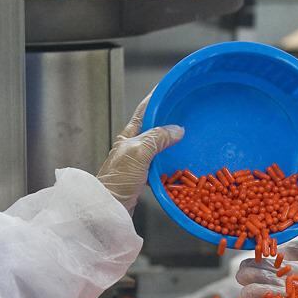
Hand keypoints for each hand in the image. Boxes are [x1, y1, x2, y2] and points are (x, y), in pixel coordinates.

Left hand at [97, 93, 182, 213]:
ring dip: (173, 143)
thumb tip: (177, 130)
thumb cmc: (117, 180)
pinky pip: (161, 166)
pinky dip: (172, 164)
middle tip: (187, 114)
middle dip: (169, 120)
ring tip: (190, 139)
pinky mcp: (144, 178)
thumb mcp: (139, 153)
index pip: (144, 110)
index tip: (170, 88)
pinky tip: (182, 166)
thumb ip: (157, 139)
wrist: (107, 209)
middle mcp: (133, 146)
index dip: (156, 98)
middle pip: (154, 128)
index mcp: (129, 135)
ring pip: (160, 147)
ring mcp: (138, 162)